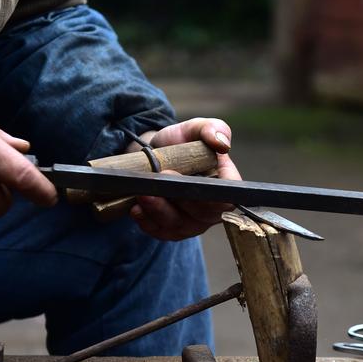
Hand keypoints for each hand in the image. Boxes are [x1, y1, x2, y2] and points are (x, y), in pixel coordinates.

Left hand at [129, 117, 239, 240]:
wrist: (157, 154)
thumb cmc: (183, 142)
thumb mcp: (196, 128)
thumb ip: (212, 129)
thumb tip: (222, 143)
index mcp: (226, 185)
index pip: (227, 198)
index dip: (211, 194)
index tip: (188, 178)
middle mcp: (213, 209)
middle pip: (201, 214)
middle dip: (179, 200)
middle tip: (159, 180)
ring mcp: (193, 223)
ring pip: (179, 225)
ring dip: (159, 211)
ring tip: (142, 195)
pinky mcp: (173, 231)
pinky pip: (162, 233)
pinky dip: (148, 223)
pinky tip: (136, 209)